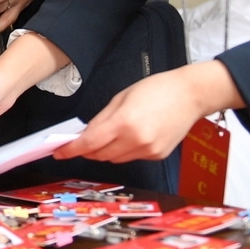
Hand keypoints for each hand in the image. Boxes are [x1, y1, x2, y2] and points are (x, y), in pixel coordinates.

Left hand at [53, 60, 242, 162]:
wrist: (190, 95)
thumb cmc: (157, 90)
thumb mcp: (121, 98)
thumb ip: (101, 119)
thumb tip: (84, 135)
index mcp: (124, 123)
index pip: (89, 143)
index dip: (71, 149)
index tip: (59, 152)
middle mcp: (137, 141)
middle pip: (100, 155)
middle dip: (87, 149)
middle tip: (81, 139)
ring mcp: (148, 151)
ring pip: (114, 159)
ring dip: (105, 151)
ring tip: (110, 134)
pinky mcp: (157, 155)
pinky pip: (131, 157)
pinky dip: (123, 150)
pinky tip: (130, 136)